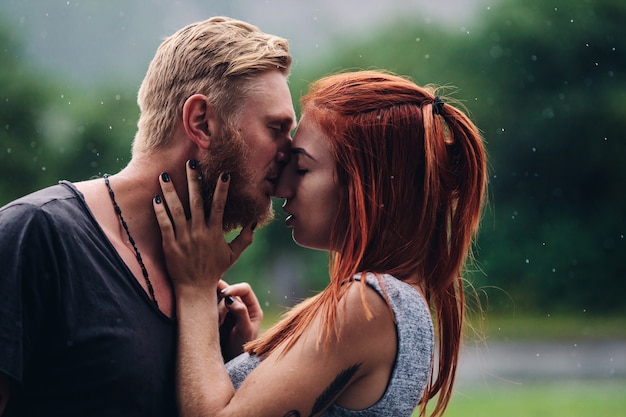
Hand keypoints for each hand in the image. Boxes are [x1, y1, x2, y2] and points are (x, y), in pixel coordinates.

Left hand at [153, 161, 253, 289]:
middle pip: (196, 201)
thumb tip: (253, 222)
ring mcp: (183, 238)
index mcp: (214, 232)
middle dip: (193, 181)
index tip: (224, 174)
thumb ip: (245, 238)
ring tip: (164, 175)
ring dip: (170, 192)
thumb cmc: (214, 270)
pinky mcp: (169, 245)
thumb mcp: (233, 255)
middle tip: (190, 163)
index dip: (222, 189)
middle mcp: (199, 232)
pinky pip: (164, 224)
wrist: (195, 289)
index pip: (220, 206)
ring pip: (176, 210)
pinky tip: (155, 198)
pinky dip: (160, 211)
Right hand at [217, 281, 263, 360]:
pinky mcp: (219, 316)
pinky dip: (210, 312)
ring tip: (218, 325)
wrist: (229, 363)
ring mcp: (229, 312)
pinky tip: (214, 324)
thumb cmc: (240, 348)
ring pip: (220, 300)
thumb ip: (240, 313)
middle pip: (230, 292)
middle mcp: (242, 307)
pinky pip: (213, 308)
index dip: (234, 288)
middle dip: (222, 299)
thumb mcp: (244, 331)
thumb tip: (231, 298)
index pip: (245, 289)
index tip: (223, 293)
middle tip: (214, 306)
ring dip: (216, 308)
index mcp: (253, 309)